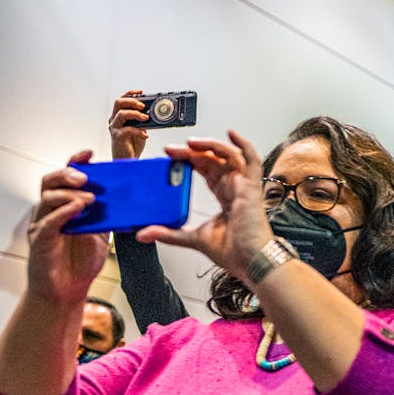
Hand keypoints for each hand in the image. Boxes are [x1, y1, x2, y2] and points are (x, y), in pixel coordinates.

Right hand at [27, 152, 109, 303]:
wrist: (67, 291)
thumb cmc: (81, 263)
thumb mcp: (101, 235)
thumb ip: (109, 219)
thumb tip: (132, 204)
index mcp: (65, 207)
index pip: (66, 178)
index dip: (75, 163)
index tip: (90, 154)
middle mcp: (51, 212)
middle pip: (50, 181)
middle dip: (68, 174)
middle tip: (86, 177)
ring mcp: (43, 224)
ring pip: (48, 198)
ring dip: (69, 193)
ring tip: (90, 198)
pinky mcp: (40, 240)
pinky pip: (49, 221)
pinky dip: (64, 212)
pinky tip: (77, 210)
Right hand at [108, 90, 148, 159]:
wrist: (128, 159)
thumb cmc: (132, 144)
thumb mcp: (140, 129)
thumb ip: (142, 120)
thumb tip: (152, 112)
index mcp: (119, 116)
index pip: (122, 100)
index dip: (130, 94)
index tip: (140, 92)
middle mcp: (114, 120)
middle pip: (118, 103)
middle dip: (132, 101)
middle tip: (143, 106)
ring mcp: (115, 128)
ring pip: (121, 114)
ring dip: (135, 114)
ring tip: (145, 118)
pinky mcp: (117, 136)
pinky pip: (127, 129)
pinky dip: (138, 131)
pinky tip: (144, 134)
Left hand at [137, 131, 273, 282]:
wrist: (249, 261)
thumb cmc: (233, 252)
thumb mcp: (192, 238)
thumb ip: (168, 233)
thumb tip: (142, 234)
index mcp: (225, 197)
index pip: (207, 171)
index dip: (191, 160)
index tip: (171, 157)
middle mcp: (235, 188)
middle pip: (214, 160)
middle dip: (193, 151)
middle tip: (172, 150)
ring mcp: (244, 186)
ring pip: (228, 156)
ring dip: (210, 145)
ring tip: (190, 142)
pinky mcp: (251, 187)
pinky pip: (251, 160)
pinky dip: (242, 145)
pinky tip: (230, 133)